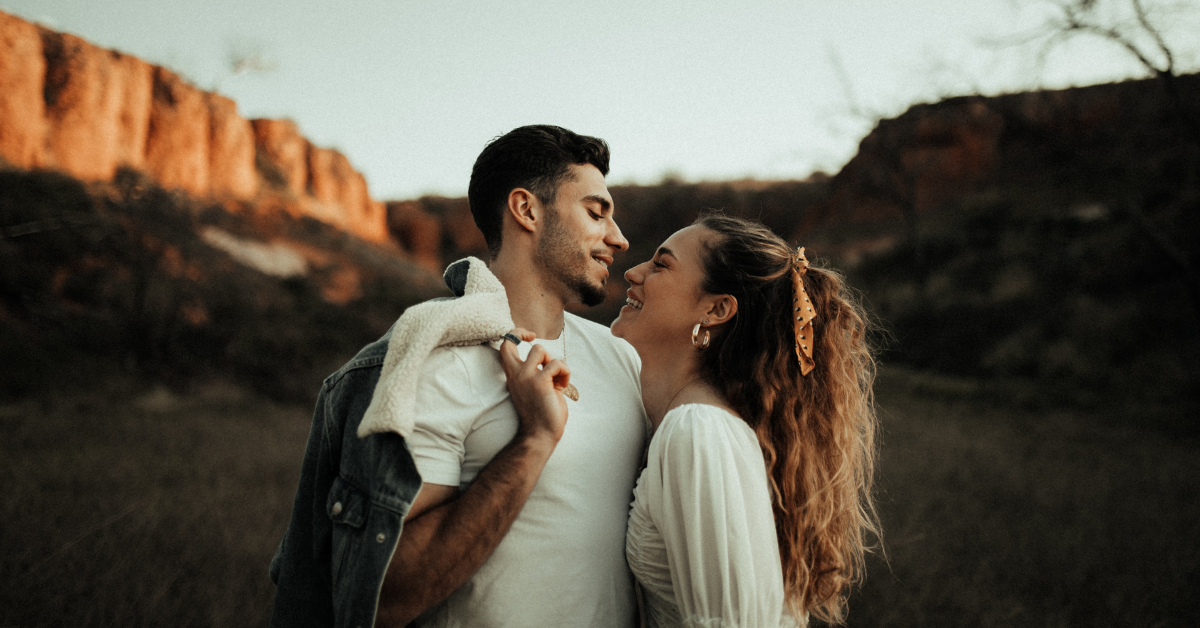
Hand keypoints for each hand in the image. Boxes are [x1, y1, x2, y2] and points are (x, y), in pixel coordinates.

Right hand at [498, 328, 570, 444]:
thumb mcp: (536, 388)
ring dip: (554, 362)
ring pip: (540, 349)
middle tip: (540, 352)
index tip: (529, 337)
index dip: (514, 334)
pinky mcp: (540, 382)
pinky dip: (565, 373)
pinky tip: (563, 386)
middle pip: (511, 342)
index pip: (504, 347)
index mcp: (514, 376)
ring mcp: (526, 377)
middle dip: (526, 337)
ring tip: (558, 378)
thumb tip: (550, 361)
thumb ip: (539, 373)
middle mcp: (516, 375)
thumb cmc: (543, 413)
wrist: (541, 435)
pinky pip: (557, 364)